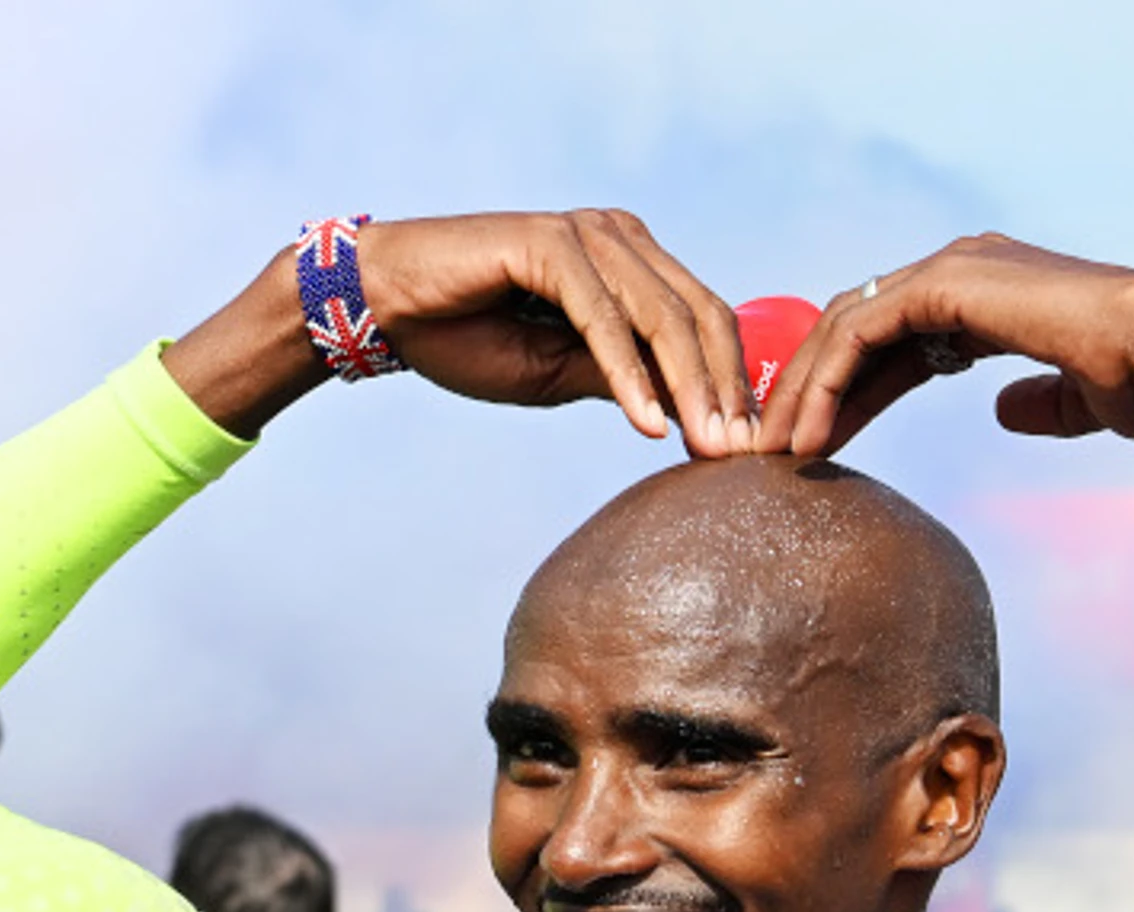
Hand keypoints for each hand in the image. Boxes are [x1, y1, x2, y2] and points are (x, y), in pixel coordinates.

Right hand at [164, 209, 757, 456]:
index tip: (747, 449)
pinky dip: (628, 373)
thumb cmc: (467, 337)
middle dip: (724, 390)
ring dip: (687, 387)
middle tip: (740, 455)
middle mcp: (618, 237)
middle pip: (697, 316)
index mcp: (630, 261)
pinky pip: (603, 317)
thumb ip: (623, 379)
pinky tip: (645, 424)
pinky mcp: (550, 244)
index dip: (731, 385)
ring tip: (705, 446)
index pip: (703, 321)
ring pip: (660, 316)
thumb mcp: (559, 372)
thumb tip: (689, 415)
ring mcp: (587, 234)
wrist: (386, 308)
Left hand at [755, 234, 1133, 458]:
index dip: (854, 394)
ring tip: (780, 454)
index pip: (892, 340)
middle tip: (779, 453)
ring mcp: (951, 268)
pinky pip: (858, 335)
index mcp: (988, 291)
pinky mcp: (943, 284)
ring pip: (845, 327)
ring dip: (805, 391)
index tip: (822, 446)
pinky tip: (808, 436)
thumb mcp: (1077, 398)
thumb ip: (1038, 403)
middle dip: (814, 390)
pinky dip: (826, 384)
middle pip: (857, 329)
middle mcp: (961, 268)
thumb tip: (1004, 413)